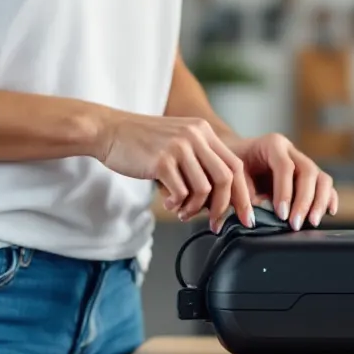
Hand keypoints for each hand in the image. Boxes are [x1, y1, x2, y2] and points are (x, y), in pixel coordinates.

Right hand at [94, 112, 254, 231]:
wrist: (109, 131)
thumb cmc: (142, 142)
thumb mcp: (178, 140)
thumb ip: (200, 160)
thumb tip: (221, 197)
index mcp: (203, 131)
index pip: (235, 165)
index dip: (243, 194)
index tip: (244, 215)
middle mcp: (195, 136)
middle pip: (225, 178)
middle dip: (224, 207)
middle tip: (215, 223)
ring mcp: (178, 147)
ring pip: (203, 189)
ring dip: (194, 208)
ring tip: (182, 212)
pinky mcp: (161, 161)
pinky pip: (181, 193)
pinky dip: (176, 205)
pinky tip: (168, 203)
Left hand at [227, 133, 337, 230]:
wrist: (239, 155)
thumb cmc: (235, 166)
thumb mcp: (234, 177)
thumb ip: (244, 195)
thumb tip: (256, 217)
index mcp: (273, 144)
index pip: (285, 166)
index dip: (285, 192)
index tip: (281, 215)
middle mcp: (292, 150)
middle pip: (308, 172)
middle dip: (304, 201)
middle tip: (295, 224)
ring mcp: (303, 162)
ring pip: (322, 178)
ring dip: (319, 202)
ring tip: (312, 222)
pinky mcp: (310, 175)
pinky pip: (326, 185)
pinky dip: (329, 199)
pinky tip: (329, 212)